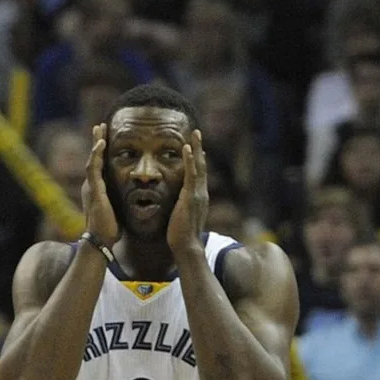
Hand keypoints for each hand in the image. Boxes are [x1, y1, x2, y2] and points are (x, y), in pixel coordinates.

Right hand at [81, 123, 118, 246]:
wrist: (101, 241)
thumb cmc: (110, 229)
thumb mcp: (115, 210)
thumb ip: (117, 201)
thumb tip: (129, 198)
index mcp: (97, 189)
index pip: (99, 165)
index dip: (101, 151)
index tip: (106, 137)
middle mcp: (91, 186)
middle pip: (93, 158)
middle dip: (97, 141)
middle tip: (100, 126)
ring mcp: (91, 187)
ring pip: (92, 159)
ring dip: (96, 143)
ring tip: (99, 128)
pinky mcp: (94, 191)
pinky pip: (94, 168)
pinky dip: (96, 155)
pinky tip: (101, 144)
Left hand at [167, 129, 208, 255]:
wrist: (186, 246)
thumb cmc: (180, 233)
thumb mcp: (181, 214)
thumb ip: (181, 205)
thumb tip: (177, 200)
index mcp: (198, 196)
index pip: (199, 173)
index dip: (198, 159)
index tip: (195, 146)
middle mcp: (202, 192)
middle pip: (202, 165)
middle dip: (200, 148)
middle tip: (197, 132)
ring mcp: (198, 194)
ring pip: (199, 166)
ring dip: (197, 148)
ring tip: (195, 134)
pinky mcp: (191, 196)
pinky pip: (191, 174)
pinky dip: (190, 160)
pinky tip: (186, 148)